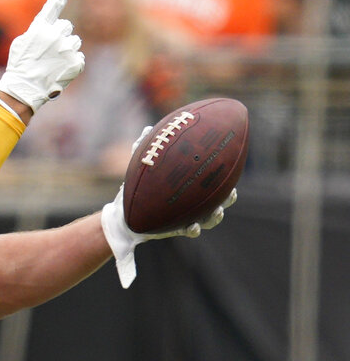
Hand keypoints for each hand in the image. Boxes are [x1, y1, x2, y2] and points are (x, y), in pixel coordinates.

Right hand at [0, 0, 84, 111]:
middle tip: (49, 52)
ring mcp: (67, 48)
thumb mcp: (21, 43)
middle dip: (60, 36)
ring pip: (75, 41)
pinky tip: (60, 71)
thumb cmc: (20, 66)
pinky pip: (79, 57)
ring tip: (54, 63)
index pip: (54, 4)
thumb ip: (36, 31)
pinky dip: (72, 64)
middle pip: (67, 26)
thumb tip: (48, 28)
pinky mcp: (76, 62)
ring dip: (67, 49)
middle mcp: (55, 34)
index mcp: (40, 27)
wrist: (25, 89)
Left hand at [101, 125, 237, 287]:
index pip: (213, 177)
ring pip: (210, 218)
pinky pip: (190, 231)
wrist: (128, 210)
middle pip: (220, 199)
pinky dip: (193, 230)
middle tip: (232, 192)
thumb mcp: (144, 165)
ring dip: (216, 216)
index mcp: (192, 184)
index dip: (225, 171)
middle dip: (228, 197)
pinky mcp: (178, 229)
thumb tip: (147, 128)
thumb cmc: (141, 184)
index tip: (231, 162)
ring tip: (217, 212)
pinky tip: (193, 227)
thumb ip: (147, 148)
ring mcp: (189, 215)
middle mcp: (195, 200)